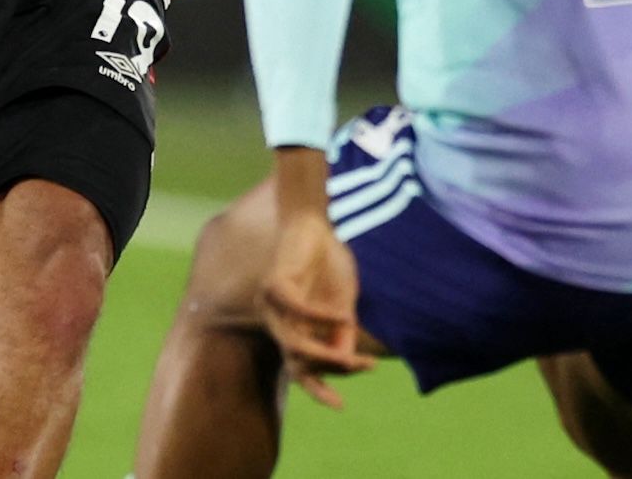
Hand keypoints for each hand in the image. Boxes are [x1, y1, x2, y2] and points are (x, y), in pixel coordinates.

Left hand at [259, 214, 373, 409]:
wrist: (316, 225)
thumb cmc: (329, 264)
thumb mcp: (343, 304)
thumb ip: (342, 332)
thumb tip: (346, 361)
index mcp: (293, 331)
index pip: (300, 371)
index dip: (319, 390)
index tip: (341, 406)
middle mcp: (277, 324)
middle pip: (296, 363)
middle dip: (329, 371)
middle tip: (360, 367)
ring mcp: (271, 306)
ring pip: (293, 343)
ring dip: (325, 351)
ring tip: (351, 352)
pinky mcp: (273, 285)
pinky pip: (296, 310)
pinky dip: (321, 317)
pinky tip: (344, 316)